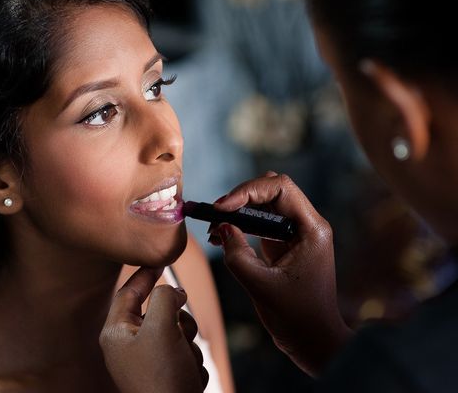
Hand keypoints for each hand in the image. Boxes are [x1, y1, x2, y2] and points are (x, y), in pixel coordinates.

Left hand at [100, 267, 207, 392]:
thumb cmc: (163, 378)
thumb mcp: (162, 328)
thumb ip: (165, 298)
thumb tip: (173, 291)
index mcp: (117, 333)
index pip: (128, 293)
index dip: (145, 274)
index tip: (161, 260)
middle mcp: (129, 346)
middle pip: (159, 311)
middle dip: (177, 318)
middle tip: (181, 330)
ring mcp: (148, 362)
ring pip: (177, 331)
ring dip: (188, 342)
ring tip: (185, 361)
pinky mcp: (166, 375)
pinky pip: (186, 353)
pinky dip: (192, 361)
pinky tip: (188, 378)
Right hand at [213, 172, 352, 376]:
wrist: (313, 341)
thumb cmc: (296, 317)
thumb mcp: (260, 285)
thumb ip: (237, 254)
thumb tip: (222, 227)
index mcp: (311, 229)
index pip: (280, 188)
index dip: (248, 190)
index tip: (222, 208)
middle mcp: (307, 225)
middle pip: (271, 190)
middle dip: (240, 197)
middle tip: (215, 215)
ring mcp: (295, 234)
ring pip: (264, 204)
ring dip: (238, 211)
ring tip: (214, 229)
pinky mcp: (284, 244)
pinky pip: (260, 222)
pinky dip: (240, 224)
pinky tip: (221, 237)